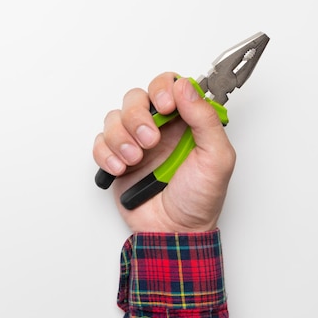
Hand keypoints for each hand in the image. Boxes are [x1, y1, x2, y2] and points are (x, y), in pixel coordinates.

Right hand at [93, 72, 235, 232]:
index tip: (165, 107)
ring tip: (135, 159)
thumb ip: (205, 120)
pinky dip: (106, 154)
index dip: (163, 89)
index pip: (169, 85)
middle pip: (137, 98)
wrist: (173, 232)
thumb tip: (186, 88)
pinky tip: (121, 168)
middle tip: (150, 140)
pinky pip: (100, 142)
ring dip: (121, 137)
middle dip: (138, 116)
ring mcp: (135, 143)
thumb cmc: (199, 200)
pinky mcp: (116, 159)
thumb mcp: (217, 159)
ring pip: (115, 118)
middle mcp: (159, 128)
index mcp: (185, 122)